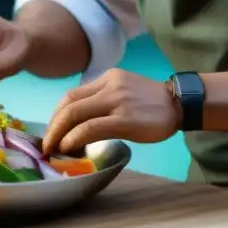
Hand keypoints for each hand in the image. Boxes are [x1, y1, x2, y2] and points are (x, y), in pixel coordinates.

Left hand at [42, 69, 181, 155]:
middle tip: (46, 144)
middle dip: (52, 126)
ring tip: (53, 150)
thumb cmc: (152, 103)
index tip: (52, 131)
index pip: (71, 94)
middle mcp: (108, 86)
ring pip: (75, 114)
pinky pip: (91, 127)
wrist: (181, 103)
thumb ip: (104, 100)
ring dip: (58, 134)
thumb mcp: (124, 91)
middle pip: (68, 104)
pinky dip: (74, 138)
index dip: (56, 114)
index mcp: (107, 78)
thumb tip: (80, 123)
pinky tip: (69, 148)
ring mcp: (116, 101)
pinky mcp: (125, 119)